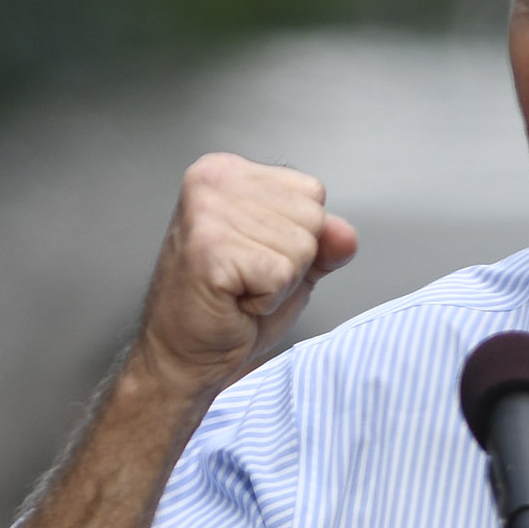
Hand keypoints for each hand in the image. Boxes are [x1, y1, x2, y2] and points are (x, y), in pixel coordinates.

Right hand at [135, 156, 356, 393]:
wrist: (182, 356)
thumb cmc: (224, 311)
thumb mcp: (289, 266)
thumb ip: (322, 243)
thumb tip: (345, 235)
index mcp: (226, 171)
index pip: (312, 191)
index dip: (296, 237)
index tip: (252, 258)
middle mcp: (212, 181)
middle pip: (312, 216)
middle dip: (290, 261)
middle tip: (244, 279)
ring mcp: (208, 211)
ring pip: (301, 247)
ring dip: (278, 284)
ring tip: (237, 289)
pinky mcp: (211, 248)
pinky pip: (282, 274)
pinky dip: (266, 300)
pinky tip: (232, 301)